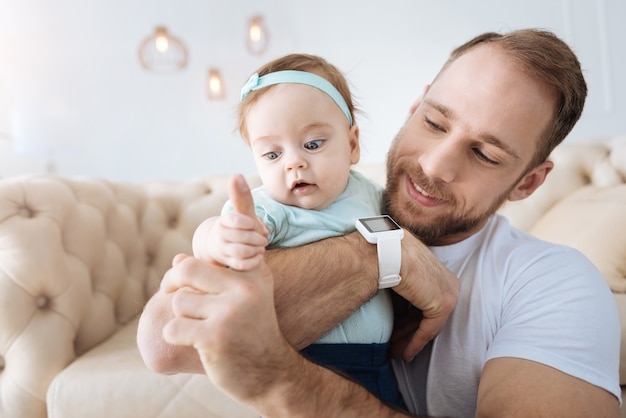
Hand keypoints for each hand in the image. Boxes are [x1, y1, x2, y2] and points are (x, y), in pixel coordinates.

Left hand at [162, 174, 291, 402]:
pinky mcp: (215, 336)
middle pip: (187, 269)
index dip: (241, 204)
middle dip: (179, 287)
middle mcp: (246, 287)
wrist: (269, 372)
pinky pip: (173, 326)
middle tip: (189, 303)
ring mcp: (231, 311)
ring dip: (181, 319)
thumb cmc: (252, 329)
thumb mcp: (248, 296)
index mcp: (254, 274)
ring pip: (177, 301)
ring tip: (203, 329)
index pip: (243, 234)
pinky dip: (177, 336)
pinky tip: (198, 344)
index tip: (236, 177)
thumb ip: (222, 273)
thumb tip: (177, 259)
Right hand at [192, 174, 267, 270]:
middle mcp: (219, 236)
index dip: (249, 223)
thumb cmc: (238, 228)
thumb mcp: (242, 212)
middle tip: (263, 238)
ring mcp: (222, 252)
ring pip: (241, 251)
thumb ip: (242, 196)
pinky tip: (257, 256)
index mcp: (223, 221)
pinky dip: (254, 261)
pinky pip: (242, 265)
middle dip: (257, 237)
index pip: (235, 220)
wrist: (223, 248)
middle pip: (242, 237)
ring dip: (256, 249)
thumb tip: (236, 174)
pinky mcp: (228, 265)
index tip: (254, 225)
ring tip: (261, 247)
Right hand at [389, 232, 459, 361]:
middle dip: (409, 333)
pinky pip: (429, 330)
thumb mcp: (398, 276)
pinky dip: (416, 343)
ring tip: (396, 353)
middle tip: (395, 347)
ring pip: (428, 324)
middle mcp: (448, 281)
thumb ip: (403, 295)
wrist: (386, 252)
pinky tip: (405, 354)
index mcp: (438, 272)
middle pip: (427, 314)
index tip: (396, 333)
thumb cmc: (385, 258)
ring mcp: (449, 292)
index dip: (410, 321)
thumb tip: (396, 313)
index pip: (425, 303)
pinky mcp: (444, 303)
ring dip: (411, 341)